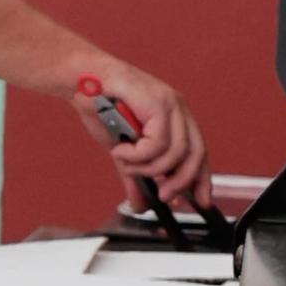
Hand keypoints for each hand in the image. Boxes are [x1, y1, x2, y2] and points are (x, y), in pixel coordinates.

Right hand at [70, 58, 210, 213]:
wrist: (82, 81)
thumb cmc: (101, 106)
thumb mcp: (122, 151)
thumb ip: (134, 176)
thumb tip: (139, 203)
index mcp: (175, 120)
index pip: (199, 153)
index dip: (202, 179)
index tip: (201, 201)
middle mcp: (178, 110)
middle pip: (196, 154)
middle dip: (180, 180)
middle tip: (163, 194)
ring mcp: (170, 105)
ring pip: (175, 152)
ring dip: (148, 167)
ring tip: (127, 162)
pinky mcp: (158, 103)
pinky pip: (157, 142)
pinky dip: (138, 154)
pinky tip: (121, 149)